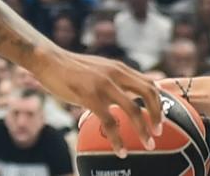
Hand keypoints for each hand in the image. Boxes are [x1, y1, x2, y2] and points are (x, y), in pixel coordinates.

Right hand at [35, 51, 162, 156]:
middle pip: (149, 93)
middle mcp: (117, 74)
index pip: (149, 84)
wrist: (48, 59)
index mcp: (120, 68)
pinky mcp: (89, 96)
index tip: (160, 117)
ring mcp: (104, 85)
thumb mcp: (100, 69)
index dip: (159, 102)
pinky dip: (118, 138)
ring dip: (143, 129)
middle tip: (159, 132)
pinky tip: (120, 150)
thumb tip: (125, 95)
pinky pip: (109, 121)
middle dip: (158, 114)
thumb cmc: (72, 68)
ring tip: (148, 144)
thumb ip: (114, 79)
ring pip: (133, 110)